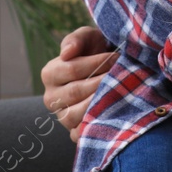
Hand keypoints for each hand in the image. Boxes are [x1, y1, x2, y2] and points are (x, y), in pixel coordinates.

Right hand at [41, 25, 115, 142]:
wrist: (108, 71)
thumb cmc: (96, 51)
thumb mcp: (88, 38)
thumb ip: (76, 39)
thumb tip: (66, 53)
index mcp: (50, 73)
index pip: (71, 69)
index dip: (96, 63)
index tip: (115, 57)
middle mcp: (50, 97)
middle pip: (76, 91)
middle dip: (102, 81)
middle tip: (121, 73)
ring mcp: (61, 116)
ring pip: (77, 113)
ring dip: (101, 101)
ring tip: (119, 90)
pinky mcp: (73, 132)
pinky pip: (81, 133)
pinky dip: (96, 124)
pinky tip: (113, 111)